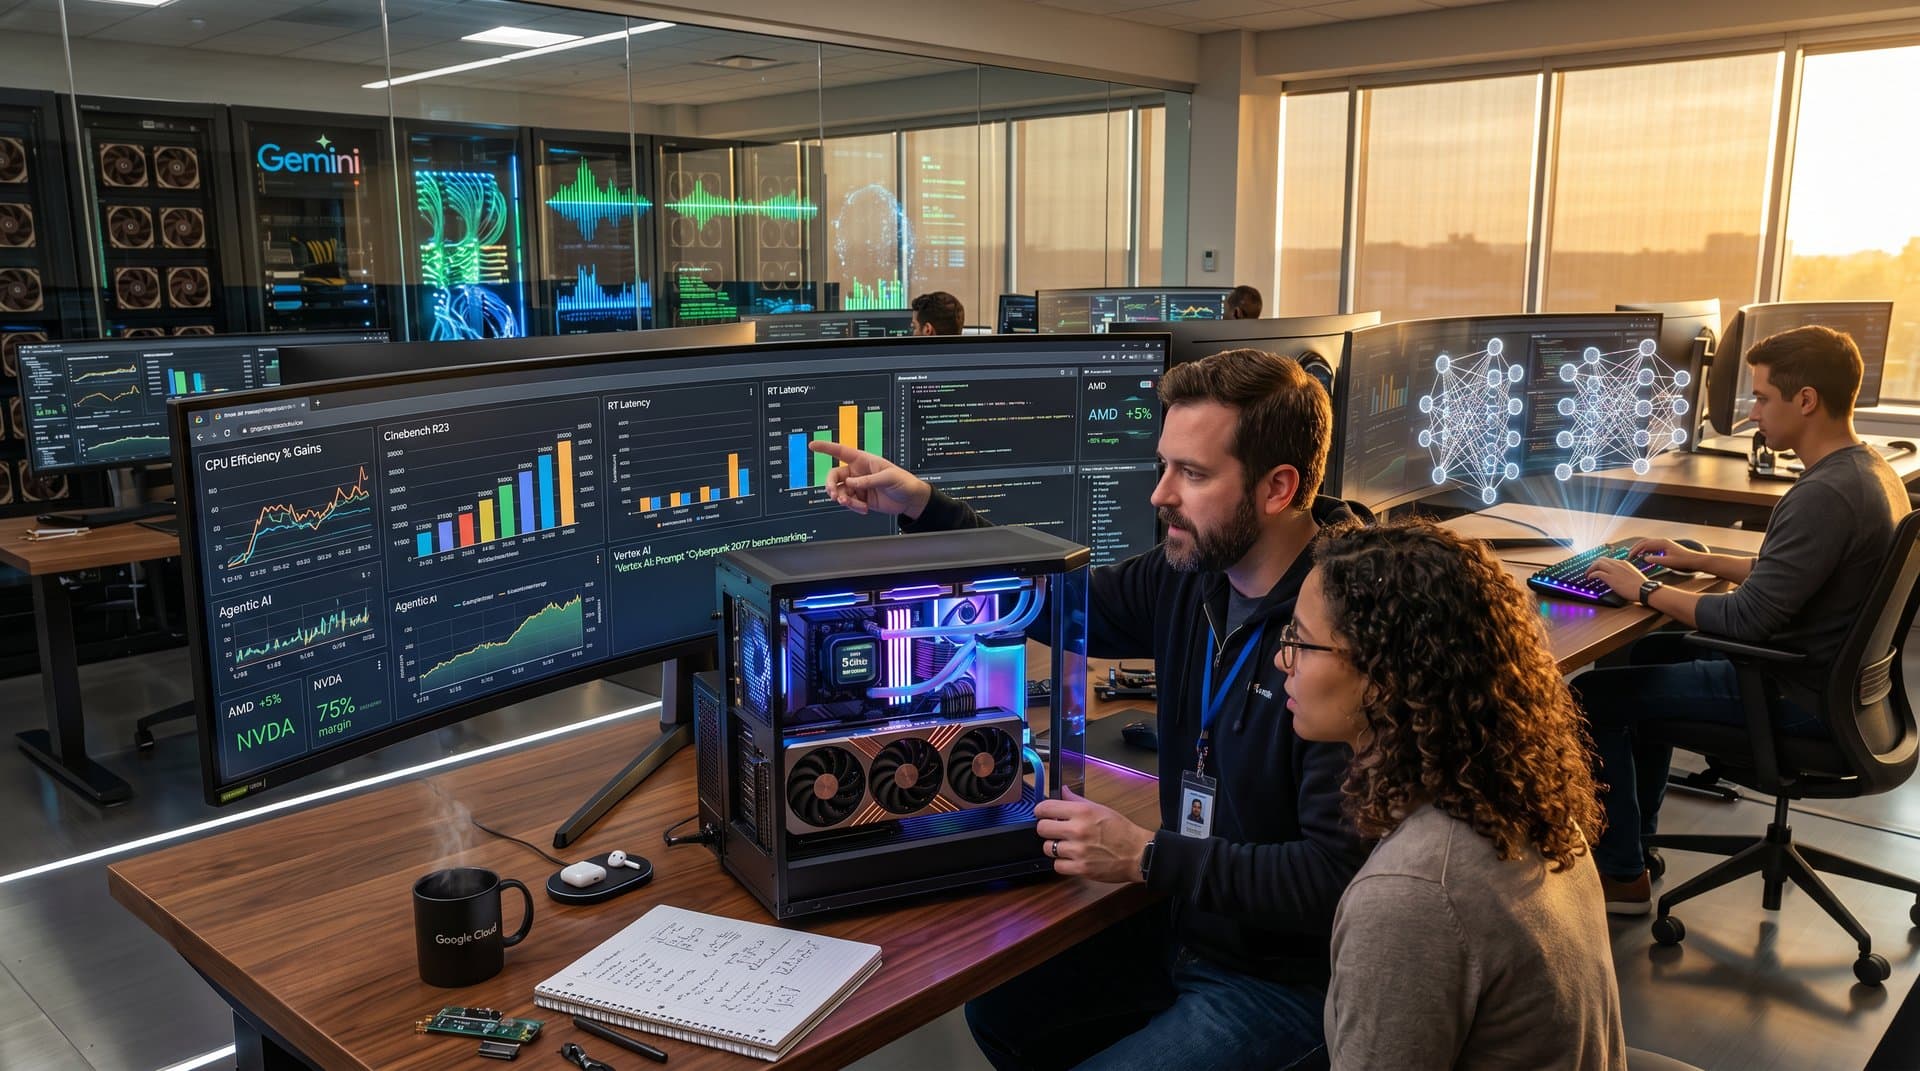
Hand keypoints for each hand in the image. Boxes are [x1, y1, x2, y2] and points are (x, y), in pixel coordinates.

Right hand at [807, 439, 931, 518]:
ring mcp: (858, 486)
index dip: (826, 448)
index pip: (841, 452)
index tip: (813, 446)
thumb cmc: (903, 482)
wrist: (910, 500)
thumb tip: (849, 483)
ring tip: (852, 504)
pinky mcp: (861, 499)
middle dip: (830, 485)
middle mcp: (857, 472)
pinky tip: (864, 508)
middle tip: (833, 494)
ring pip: (840, 491)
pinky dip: (854, 507)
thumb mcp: (887, 478)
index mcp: (863, 461)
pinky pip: (849, 503)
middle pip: (834, 476)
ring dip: (843, 499)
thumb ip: (867, 480)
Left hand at [1034, 786, 1155, 883]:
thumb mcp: (1100, 808)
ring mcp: (1078, 851)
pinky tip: (1071, 858)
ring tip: (1066, 845)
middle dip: (1046, 829)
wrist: (1138, 854)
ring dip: (1054, 847)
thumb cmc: (1121, 831)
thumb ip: (1077, 800)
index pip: (1046, 808)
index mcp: (1082, 811)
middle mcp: (1078, 830)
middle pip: (1042, 828)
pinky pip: (1057, 865)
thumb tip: (1063, 791)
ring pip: (1047, 848)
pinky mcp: (1081, 868)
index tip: (1043, 814)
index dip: (1041, 811)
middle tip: (1054, 830)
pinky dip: (1062, 863)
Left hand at [1586, 555, 1647, 598]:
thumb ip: (1625, 572)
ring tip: (1587, 574)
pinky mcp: (1611, 578)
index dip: (1601, 563)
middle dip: (1594, 564)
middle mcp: (1618, 564)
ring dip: (1590, 568)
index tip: (1598, 567)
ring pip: (1597, 563)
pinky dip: (1591, 574)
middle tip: (1590, 570)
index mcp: (1624, 563)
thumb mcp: (1633, 574)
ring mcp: (1614, 570)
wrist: (1645, 589)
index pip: (1609, 559)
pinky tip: (1590, 578)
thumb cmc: (1641, 585)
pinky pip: (1597, 573)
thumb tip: (1619, 576)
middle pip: (1601, 559)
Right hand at [1629, 537, 1703, 572]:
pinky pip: (1651, 546)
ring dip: (1639, 548)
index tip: (1630, 556)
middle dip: (1635, 548)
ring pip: (1647, 543)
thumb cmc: (1683, 560)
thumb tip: (1645, 558)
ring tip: (1633, 555)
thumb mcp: (1668, 562)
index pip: (1645, 544)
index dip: (1636, 550)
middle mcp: (1662, 541)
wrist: (1693, 560)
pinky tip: (1643, 555)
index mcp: (1662, 543)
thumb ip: (1656, 560)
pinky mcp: (1664, 547)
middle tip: (1629, 555)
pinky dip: (1645, 550)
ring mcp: (1663, 543)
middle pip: (1644, 542)